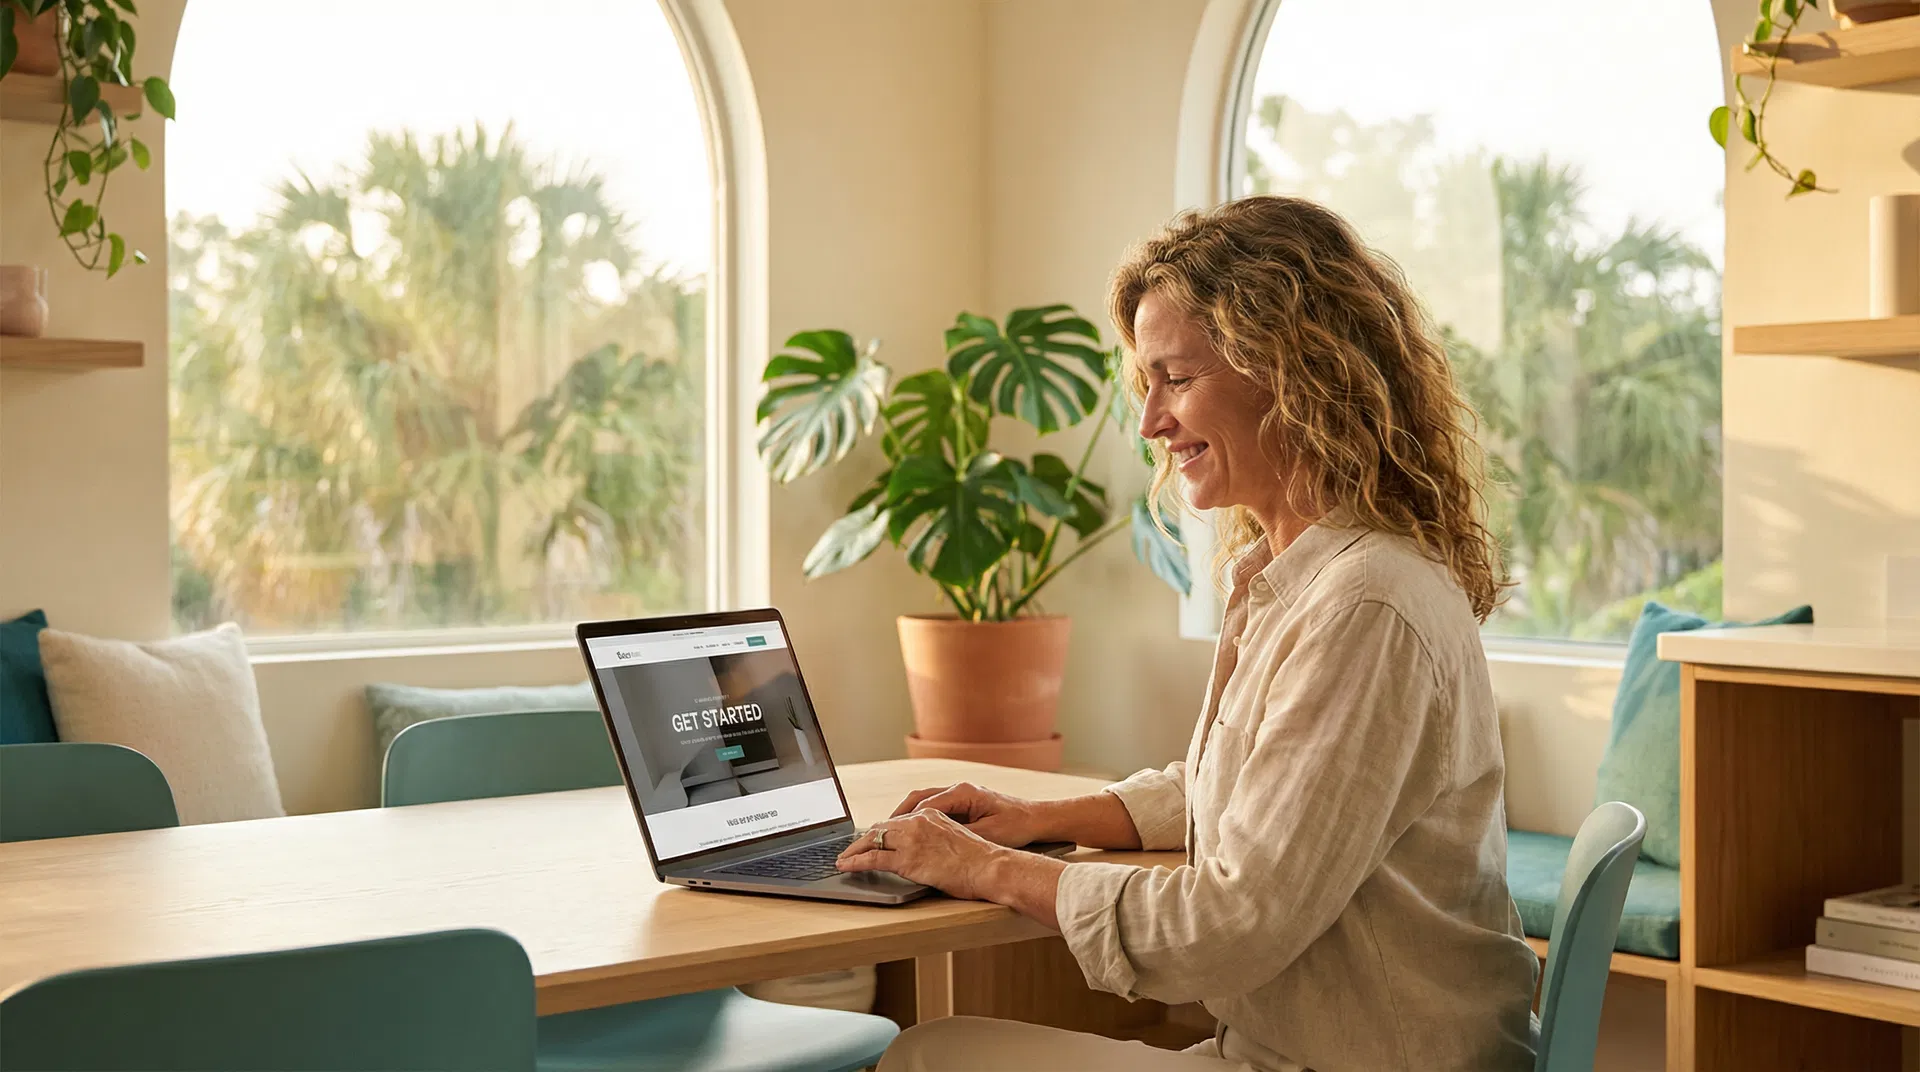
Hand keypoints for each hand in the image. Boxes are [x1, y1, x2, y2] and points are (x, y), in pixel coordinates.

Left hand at [836, 808, 1012, 900]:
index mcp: (931, 814)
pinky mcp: (908, 859)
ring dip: (854, 850)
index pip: (897, 819)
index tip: (871, 838)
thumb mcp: (955, 838)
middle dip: (862, 839)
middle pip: (881, 827)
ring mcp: (911, 839)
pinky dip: (855, 862)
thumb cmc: (980, 859)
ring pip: (872, 840)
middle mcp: (918, 821)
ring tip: (843, 858)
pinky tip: (846, 866)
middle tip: (850, 848)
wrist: (990, 867)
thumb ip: (935, 838)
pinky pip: (873, 859)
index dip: (880, 830)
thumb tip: (925, 851)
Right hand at [888, 782, 1046, 846]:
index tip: (887, 832)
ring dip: (906, 816)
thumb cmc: (1016, 825)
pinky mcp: (963, 803)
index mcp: (962, 792)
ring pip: (923, 801)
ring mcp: (960, 795)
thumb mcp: (987, 833)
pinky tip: (911, 833)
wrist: (1037, 819)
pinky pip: (933, 808)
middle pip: (918, 798)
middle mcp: (958, 789)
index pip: (924, 803)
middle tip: (878, 831)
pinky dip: (919, 818)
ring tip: (889, 833)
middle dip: (897, 815)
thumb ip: (959, 834)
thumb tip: (932, 840)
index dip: (903, 819)